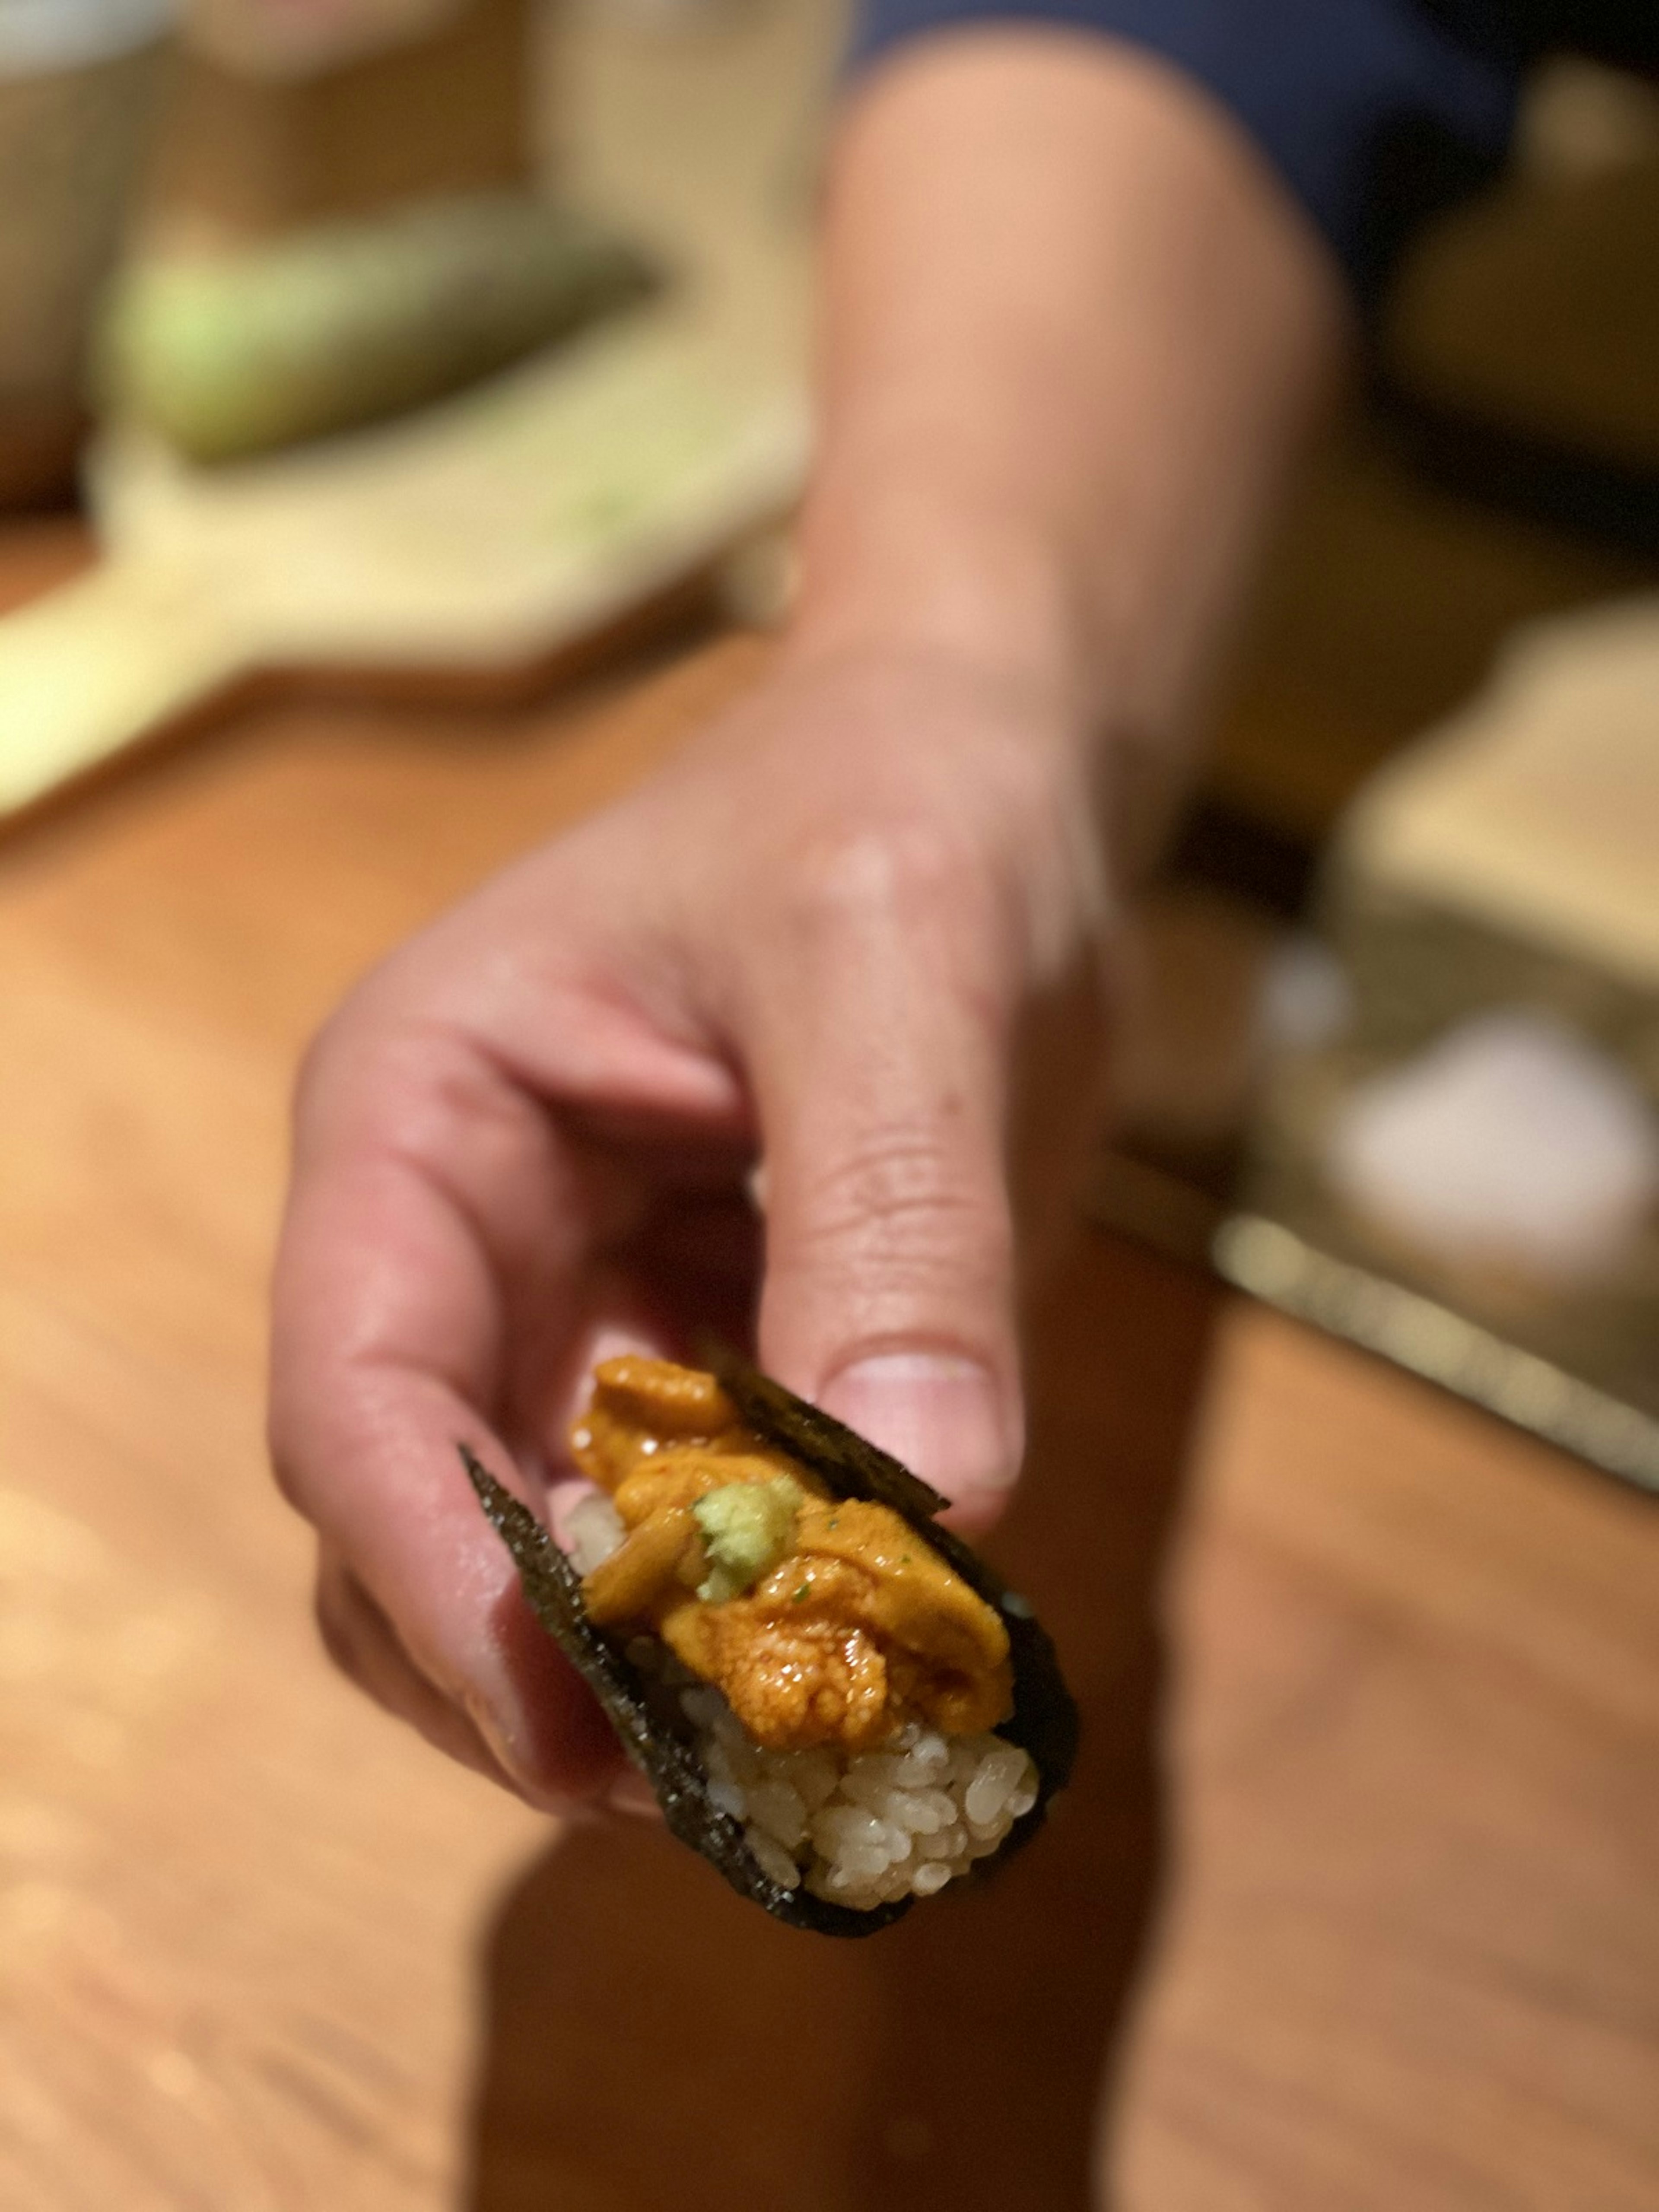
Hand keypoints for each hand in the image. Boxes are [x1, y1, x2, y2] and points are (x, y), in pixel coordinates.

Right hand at [267, 645, 1109, 1811]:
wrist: (978, 778)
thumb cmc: (896, 812)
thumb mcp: (896, 973)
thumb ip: (896, 1228)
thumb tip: (925, 1501)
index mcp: (424, 1116)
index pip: (355, 1384)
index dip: (437, 1572)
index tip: (565, 1716)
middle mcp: (464, 1234)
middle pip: (420, 1515)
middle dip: (535, 1662)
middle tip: (703, 1777)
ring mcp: (575, 1308)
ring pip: (541, 1554)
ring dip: (642, 1669)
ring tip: (796, 1734)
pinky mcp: (694, 1355)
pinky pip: (683, 1526)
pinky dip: (749, 1607)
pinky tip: (857, 1641)